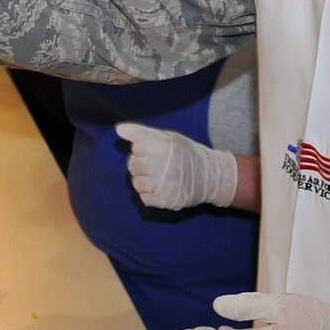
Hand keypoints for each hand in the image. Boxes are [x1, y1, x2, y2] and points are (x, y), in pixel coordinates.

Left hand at [116, 122, 240, 209]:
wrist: (211, 176)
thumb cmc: (186, 154)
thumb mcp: (167, 137)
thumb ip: (141, 132)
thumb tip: (119, 129)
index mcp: (162, 146)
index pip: (135, 148)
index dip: (144, 150)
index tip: (157, 152)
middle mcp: (162, 165)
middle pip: (133, 166)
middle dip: (142, 165)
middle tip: (158, 165)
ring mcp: (164, 184)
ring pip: (136, 183)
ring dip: (144, 181)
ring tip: (159, 177)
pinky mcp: (166, 200)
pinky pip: (144, 199)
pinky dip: (150, 195)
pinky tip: (161, 189)